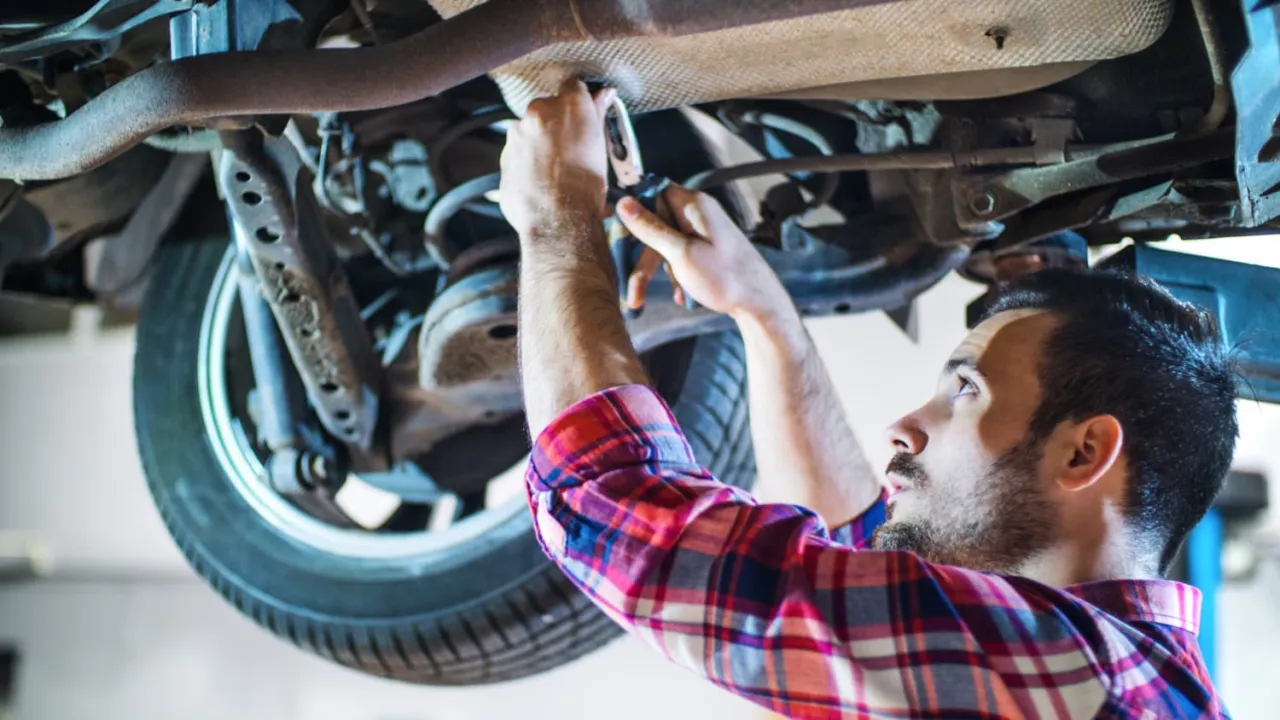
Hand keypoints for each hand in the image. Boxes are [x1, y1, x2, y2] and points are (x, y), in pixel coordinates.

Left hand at [499, 78, 615, 237]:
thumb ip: (598, 113)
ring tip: (556, 171)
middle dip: (556, 124)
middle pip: (547, 109)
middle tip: (571, 149)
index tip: (581, 114)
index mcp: (567, 105)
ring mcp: (517, 134)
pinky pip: (518, 153)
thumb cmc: (584, 186)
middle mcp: (539, 112)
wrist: (558, 219)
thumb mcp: (600, 147)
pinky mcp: (504, 156)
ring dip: (540, 144)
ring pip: (530, 131)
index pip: (572, 86)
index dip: (578, 100)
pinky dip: (527, 162)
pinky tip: (541, 181)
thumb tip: (605, 94)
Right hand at [617, 184, 786, 319]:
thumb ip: (651, 228)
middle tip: (630, 285)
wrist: (759, 304)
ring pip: (665, 244)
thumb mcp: (681, 254)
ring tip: (650, 300)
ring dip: (658, 272)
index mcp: (694, 205)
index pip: (652, 190)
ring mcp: (703, 231)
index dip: (630, 206)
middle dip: (642, 257)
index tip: (610, 221)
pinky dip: (676, 275)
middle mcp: (698, 213)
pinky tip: (683, 296)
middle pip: (655, 224)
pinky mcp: (707, 248)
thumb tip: (625, 202)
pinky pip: (680, 254)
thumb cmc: (725, 278)